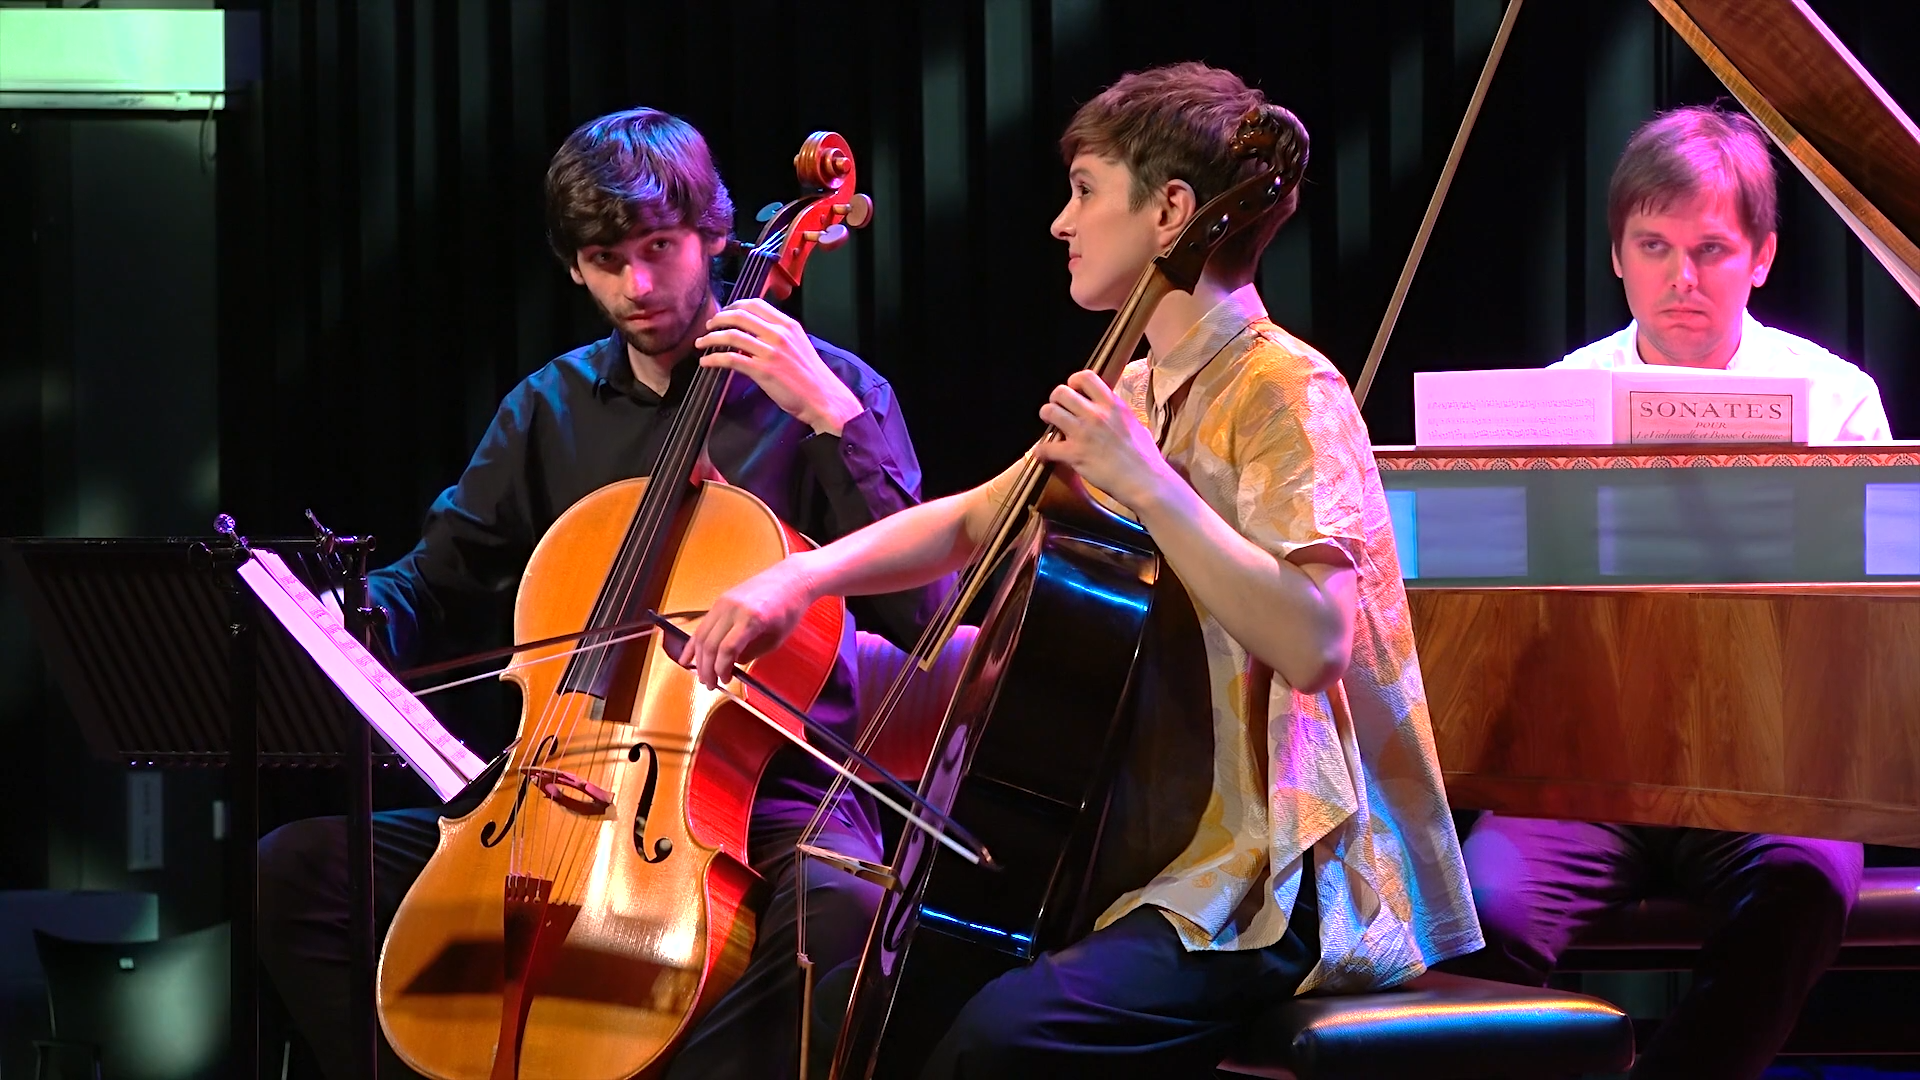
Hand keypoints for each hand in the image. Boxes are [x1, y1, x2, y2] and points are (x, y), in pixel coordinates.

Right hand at [679, 554, 819, 687]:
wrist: (790, 579)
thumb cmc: (789, 608)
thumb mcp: (776, 638)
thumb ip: (752, 653)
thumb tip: (731, 664)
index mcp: (751, 619)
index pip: (727, 649)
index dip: (722, 669)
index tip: (725, 680)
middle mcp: (733, 609)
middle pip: (711, 644)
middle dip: (708, 668)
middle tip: (710, 684)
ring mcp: (724, 603)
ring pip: (702, 635)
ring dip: (699, 659)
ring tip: (702, 676)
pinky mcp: (720, 601)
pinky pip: (703, 625)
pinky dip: (694, 642)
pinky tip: (687, 656)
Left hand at [695, 298, 863, 434]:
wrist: (824, 398)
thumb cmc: (811, 376)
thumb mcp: (799, 345)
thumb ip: (779, 335)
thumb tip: (754, 333)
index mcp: (788, 325)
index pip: (755, 304)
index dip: (734, 306)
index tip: (724, 313)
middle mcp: (779, 334)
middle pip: (739, 316)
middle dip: (718, 319)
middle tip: (708, 326)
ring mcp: (770, 352)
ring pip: (731, 335)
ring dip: (710, 338)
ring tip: (701, 343)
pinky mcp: (763, 371)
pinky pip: (730, 359)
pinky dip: (714, 358)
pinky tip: (706, 362)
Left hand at [1033, 370, 1175, 512]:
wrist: (1145, 481)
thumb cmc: (1145, 458)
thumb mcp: (1136, 425)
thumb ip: (1119, 416)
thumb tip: (1114, 414)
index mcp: (1112, 405)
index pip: (1086, 377)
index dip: (1074, 381)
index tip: (1073, 390)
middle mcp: (1096, 414)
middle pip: (1061, 392)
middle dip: (1055, 399)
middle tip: (1058, 409)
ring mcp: (1083, 433)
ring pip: (1050, 411)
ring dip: (1046, 417)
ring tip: (1050, 425)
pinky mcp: (1074, 454)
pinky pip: (1046, 447)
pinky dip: (1042, 451)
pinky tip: (1043, 454)